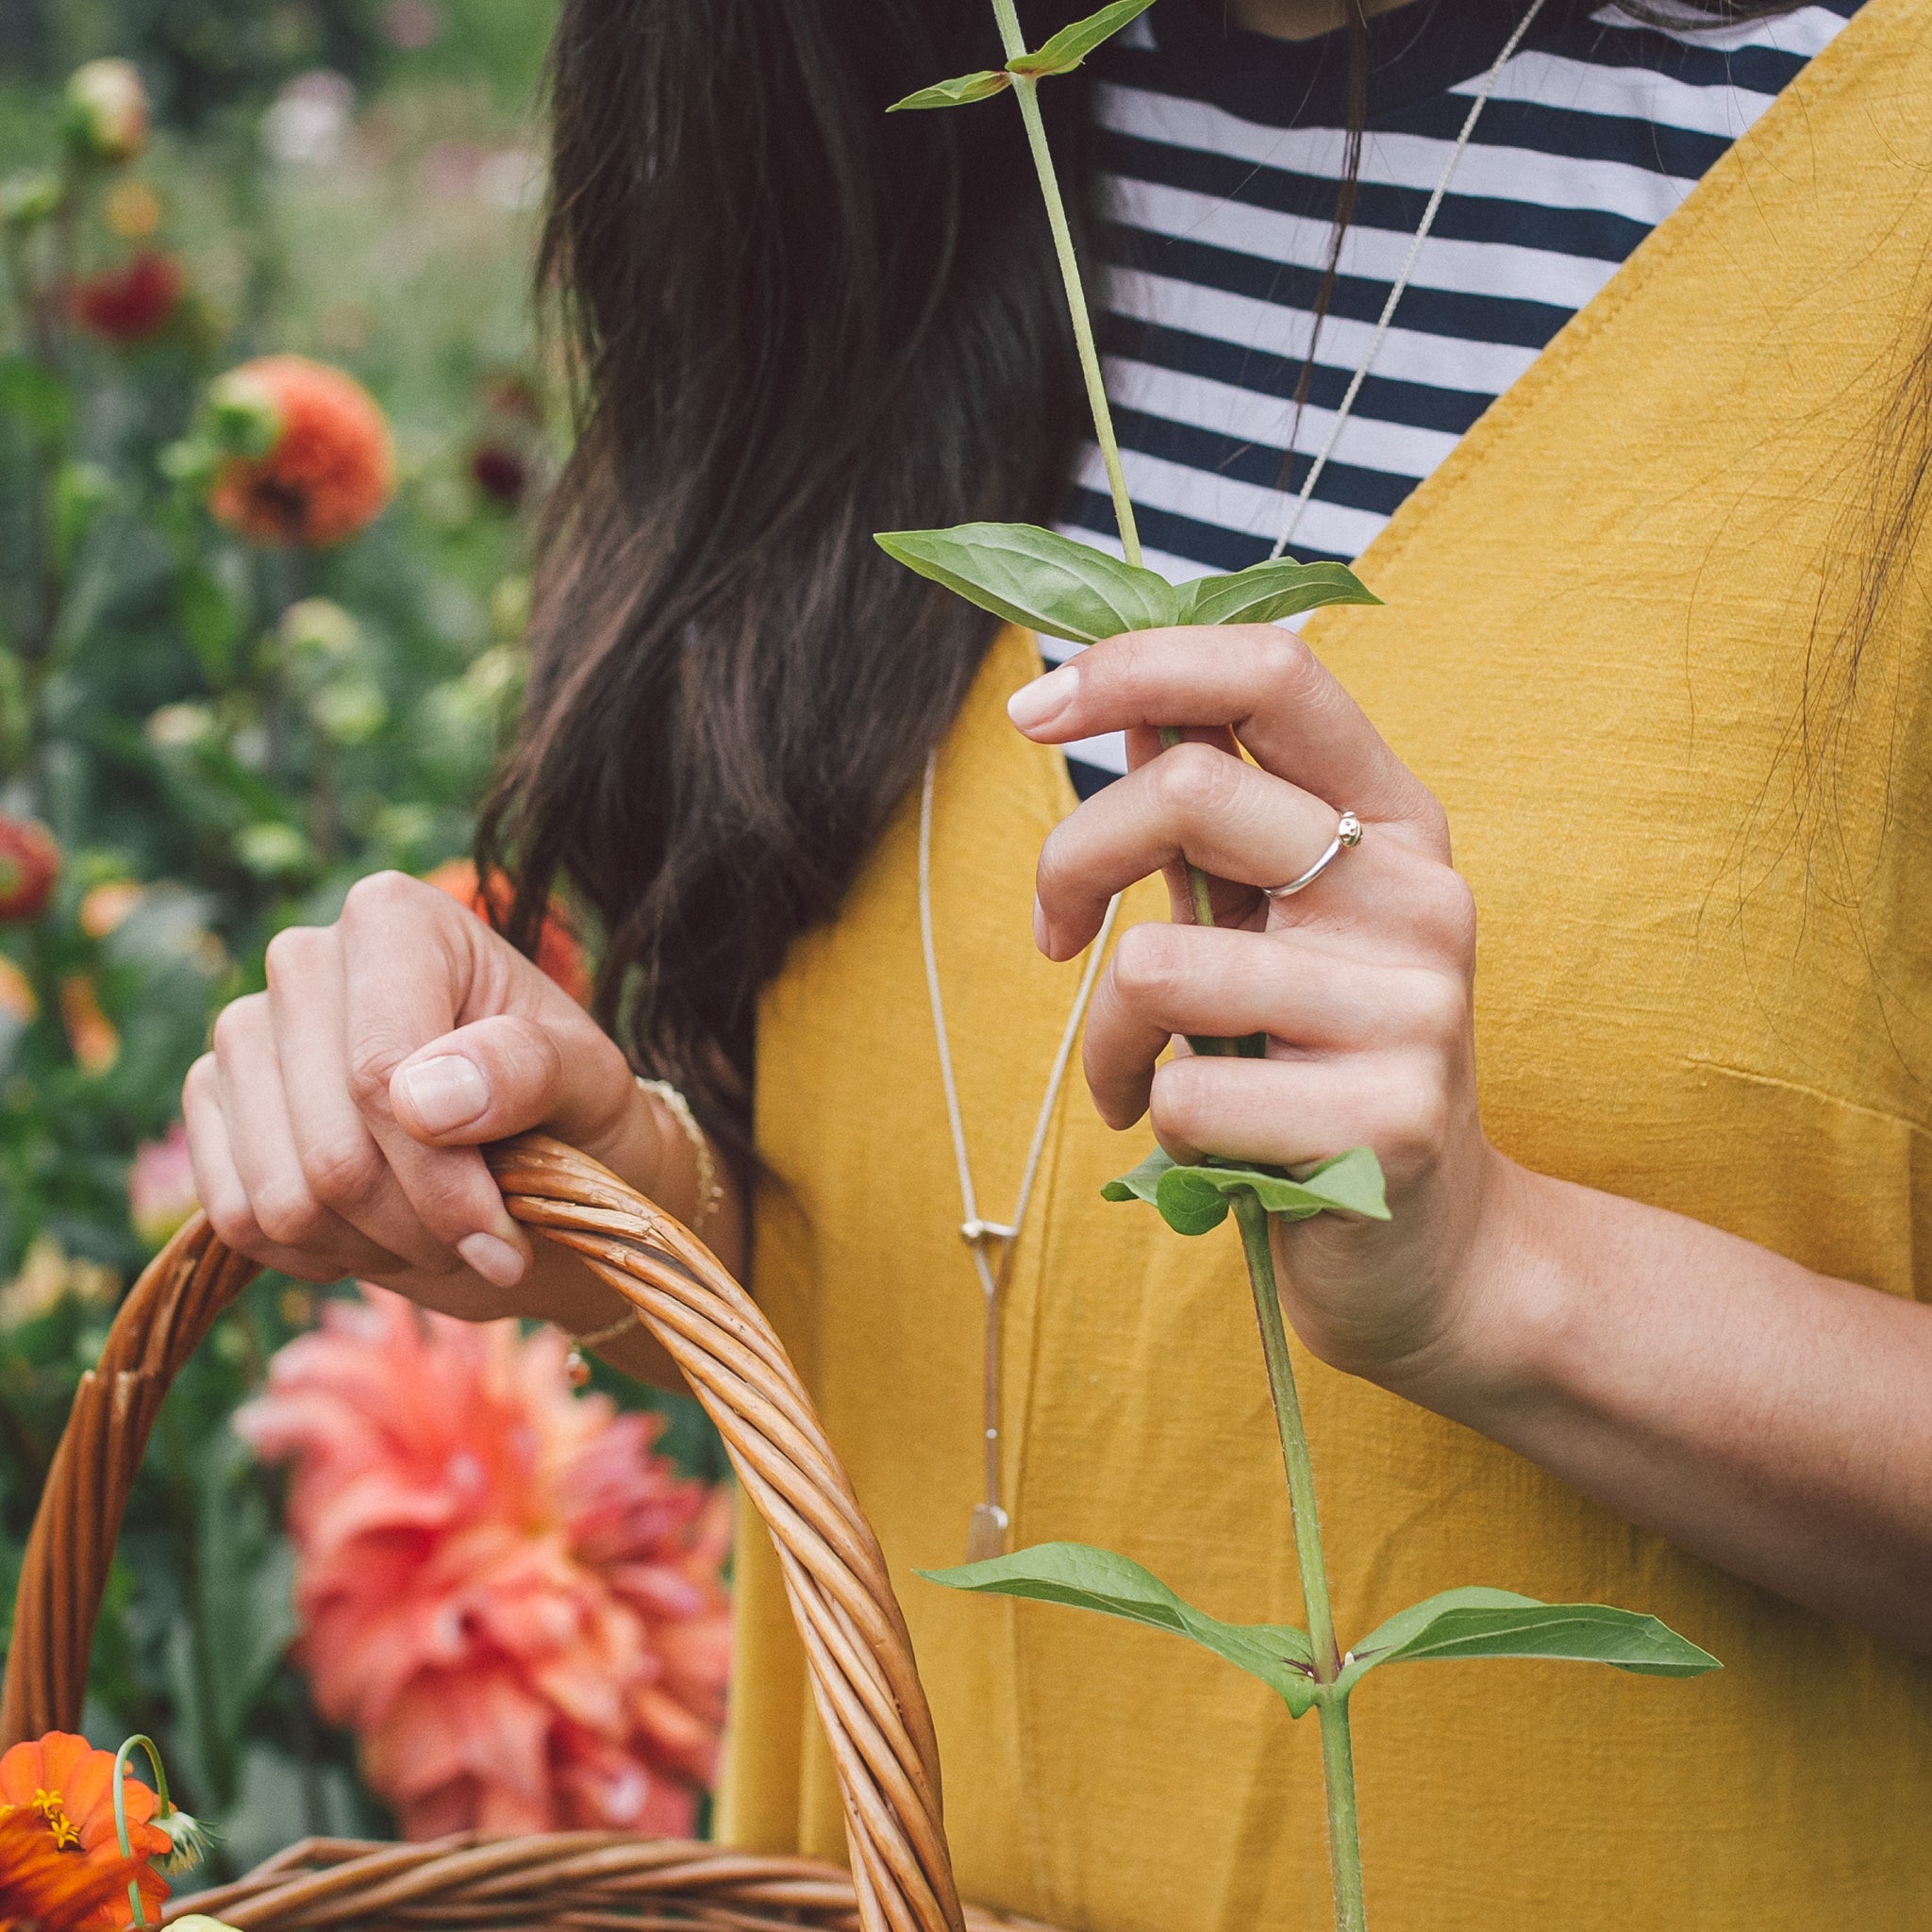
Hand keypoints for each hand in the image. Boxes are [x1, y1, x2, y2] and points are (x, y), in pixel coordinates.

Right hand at [182, 870, 693, 1325]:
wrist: (538, 1154)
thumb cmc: (571, 1104)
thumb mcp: (588, 1079)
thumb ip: (527, 1071)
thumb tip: (423, 1101)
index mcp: (396, 920)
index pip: (378, 1076)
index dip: (441, 1182)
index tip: (504, 1239)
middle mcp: (304, 959)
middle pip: (332, 1152)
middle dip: (418, 1227)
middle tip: (486, 1240)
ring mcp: (245, 1032)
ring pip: (281, 1200)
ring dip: (374, 1248)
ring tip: (439, 1233)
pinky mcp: (212, 1101)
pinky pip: (236, 1219)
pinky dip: (315, 1256)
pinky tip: (376, 1237)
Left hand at [1009, 626, 1511, 1390]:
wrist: (1434, 1250)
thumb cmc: (1318, 1066)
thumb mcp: (1277, 924)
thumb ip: (1214, 826)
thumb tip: (1120, 707)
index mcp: (1393, 819)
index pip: (1275, 673)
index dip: (1139, 664)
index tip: (1034, 709)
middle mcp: (1420, 892)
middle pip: (1192, 790)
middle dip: (1072, 856)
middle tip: (1052, 932)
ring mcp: (1415, 1007)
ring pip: (1160, 962)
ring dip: (1106, 1038)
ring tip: (1135, 1078)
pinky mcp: (1388, 1122)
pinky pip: (1186, 1093)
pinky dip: (1154, 1120)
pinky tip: (1206, 1148)